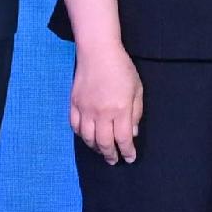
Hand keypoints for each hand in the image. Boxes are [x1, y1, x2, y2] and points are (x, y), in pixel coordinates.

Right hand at [68, 44, 143, 162]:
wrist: (97, 51)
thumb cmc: (121, 68)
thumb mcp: (137, 89)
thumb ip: (136, 113)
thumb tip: (132, 134)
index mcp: (120, 109)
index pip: (123, 139)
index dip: (127, 152)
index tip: (129, 158)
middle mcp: (101, 113)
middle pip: (104, 143)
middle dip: (110, 155)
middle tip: (114, 160)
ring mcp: (85, 109)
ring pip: (88, 138)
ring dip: (95, 148)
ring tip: (102, 151)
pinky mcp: (74, 104)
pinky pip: (75, 126)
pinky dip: (82, 136)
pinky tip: (88, 137)